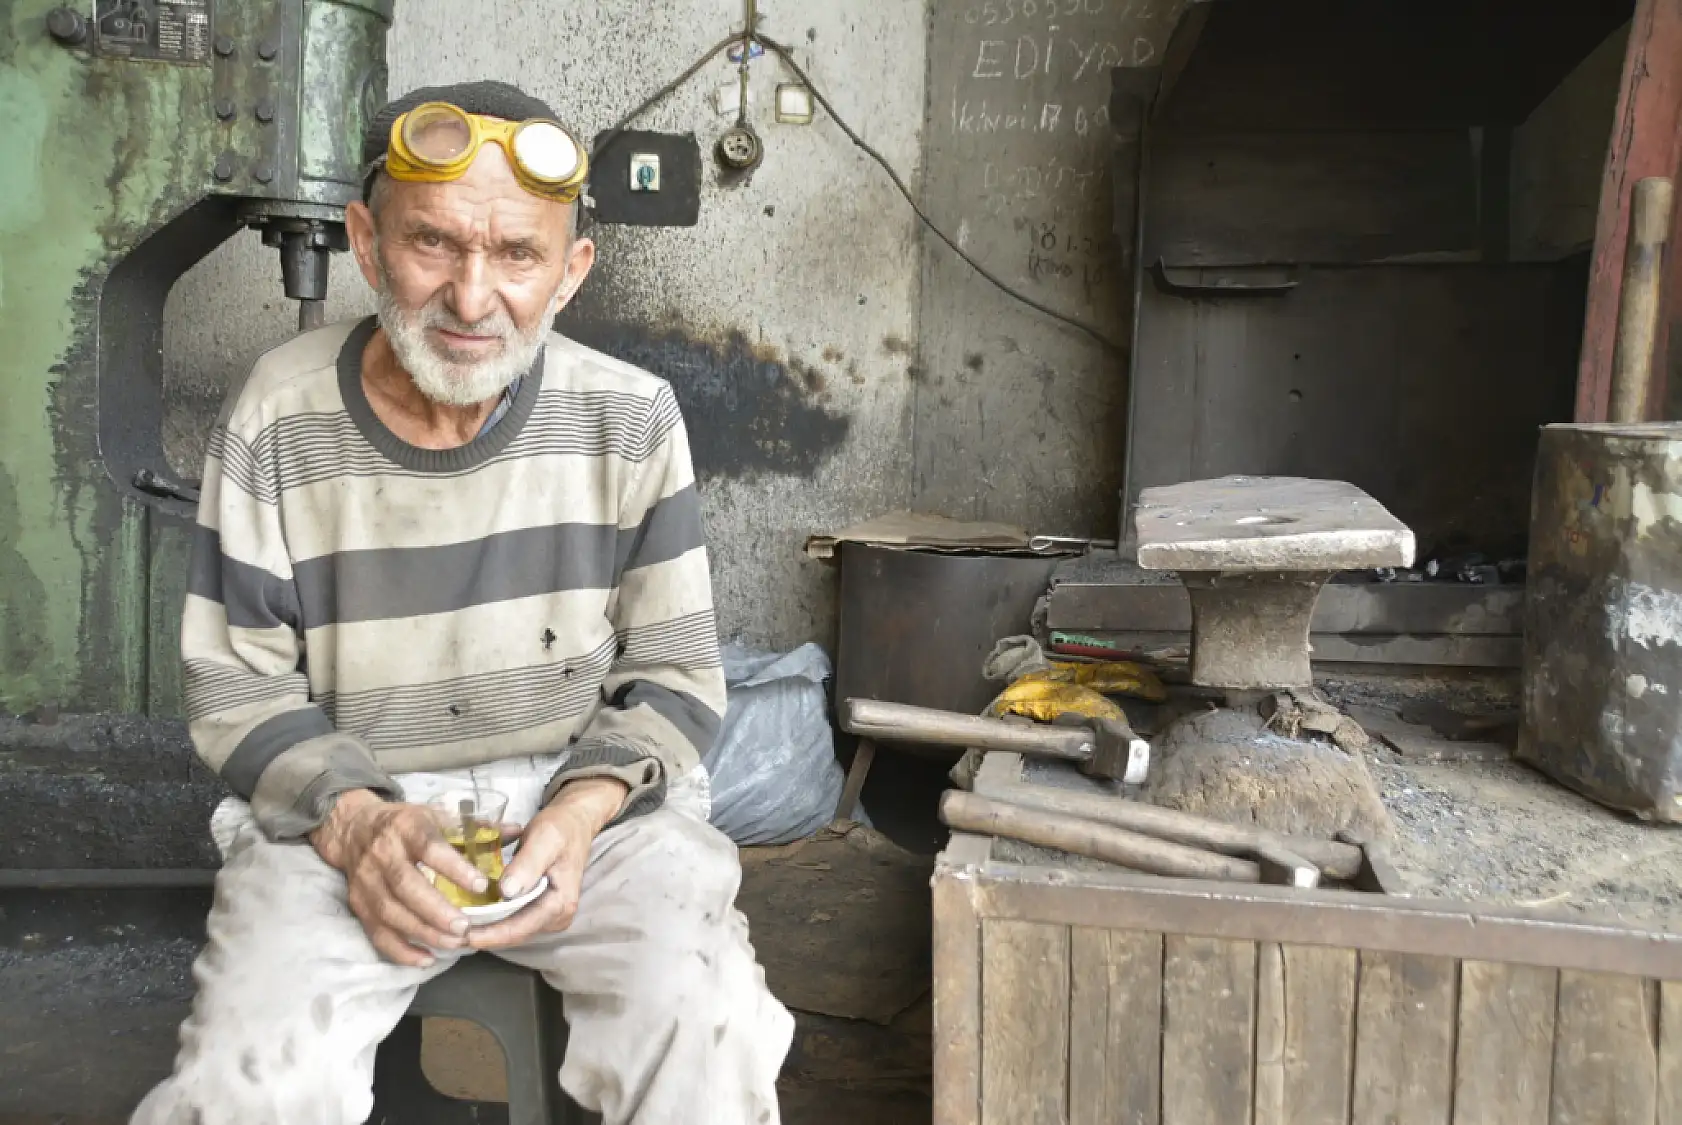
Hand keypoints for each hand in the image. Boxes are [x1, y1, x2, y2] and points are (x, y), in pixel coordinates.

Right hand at [310, 789, 484, 967]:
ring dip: (423, 932)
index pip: (430, 847)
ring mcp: (367, 880)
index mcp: (408, 827)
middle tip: (466, 927)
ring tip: (454, 943)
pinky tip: (426, 959)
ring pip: (391, 912)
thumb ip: (478, 827)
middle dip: (437, 911)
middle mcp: (383, 853)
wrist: (354, 829)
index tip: (480, 885)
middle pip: (407, 886)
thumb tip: (519, 831)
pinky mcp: (358, 903)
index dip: (454, 868)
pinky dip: (401, 950)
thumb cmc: (408, 824)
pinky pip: (376, 932)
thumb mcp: (439, 816)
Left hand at [467, 777, 628, 950]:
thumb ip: (528, 864)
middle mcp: (556, 917)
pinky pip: (511, 919)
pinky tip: (468, 915)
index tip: (462, 934)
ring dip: (484, 929)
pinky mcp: (537, 910)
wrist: (574, 823)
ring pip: (510, 930)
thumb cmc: (561, 828)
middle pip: (514, 934)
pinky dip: (490, 918)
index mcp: (560, 904)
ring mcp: (547, 916)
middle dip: (482, 935)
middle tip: (448, 934)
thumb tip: (507, 892)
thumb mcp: (545, 839)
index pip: (520, 928)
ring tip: (453, 927)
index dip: (490, 934)